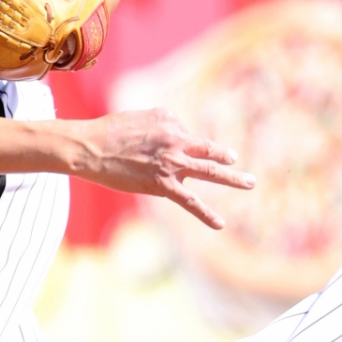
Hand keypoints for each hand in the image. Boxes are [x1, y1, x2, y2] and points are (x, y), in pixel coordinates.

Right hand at [0, 110, 254, 228]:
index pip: (189, 135)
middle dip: (227, 158)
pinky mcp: (163, 184)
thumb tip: (175, 136)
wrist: (92, 148)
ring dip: (232, 178)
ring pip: (208, 171)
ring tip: (250, 183)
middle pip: (210, 151)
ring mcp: (171, 164)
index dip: (186, 143)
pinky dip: (206, 214)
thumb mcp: (140, 117)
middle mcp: (176, 142)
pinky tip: (220, 224)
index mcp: (170, 125)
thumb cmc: (109, 132)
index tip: (183, 151)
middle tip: (238, 163)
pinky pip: (190, 200)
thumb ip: (162, 124)